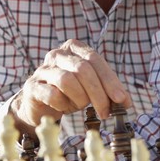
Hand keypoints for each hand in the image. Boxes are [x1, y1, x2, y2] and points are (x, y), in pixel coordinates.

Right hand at [10, 39, 130, 133]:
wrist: (39, 104)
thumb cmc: (68, 93)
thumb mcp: (90, 88)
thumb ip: (107, 90)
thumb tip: (126, 102)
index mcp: (73, 48)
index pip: (95, 59)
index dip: (110, 80)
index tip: (121, 99)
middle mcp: (57, 54)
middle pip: (83, 69)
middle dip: (98, 93)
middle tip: (105, 112)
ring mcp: (43, 69)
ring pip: (67, 80)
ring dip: (80, 98)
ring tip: (81, 106)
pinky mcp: (33, 86)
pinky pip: (52, 94)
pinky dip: (63, 104)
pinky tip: (63, 108)